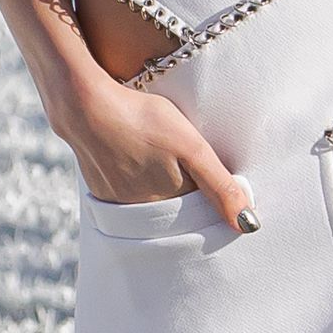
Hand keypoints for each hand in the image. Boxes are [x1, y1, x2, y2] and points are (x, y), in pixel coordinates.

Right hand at [55, 71, 253, 229]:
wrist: (85, 105)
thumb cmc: (143, 119)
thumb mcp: (192, 148)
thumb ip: (221, 186)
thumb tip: (248, 226)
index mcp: (170, 204)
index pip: (201, 208)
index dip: (211, 191)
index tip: (213, 172)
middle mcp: (143, 212)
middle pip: (176, 206)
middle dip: (185, 190)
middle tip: (180, 156)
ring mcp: (118, 202)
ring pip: (151, 199)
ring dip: (159, 184)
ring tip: (158, 153)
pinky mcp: (100, 190)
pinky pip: (127, 193)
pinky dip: (136, 179)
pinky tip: (136, 155)